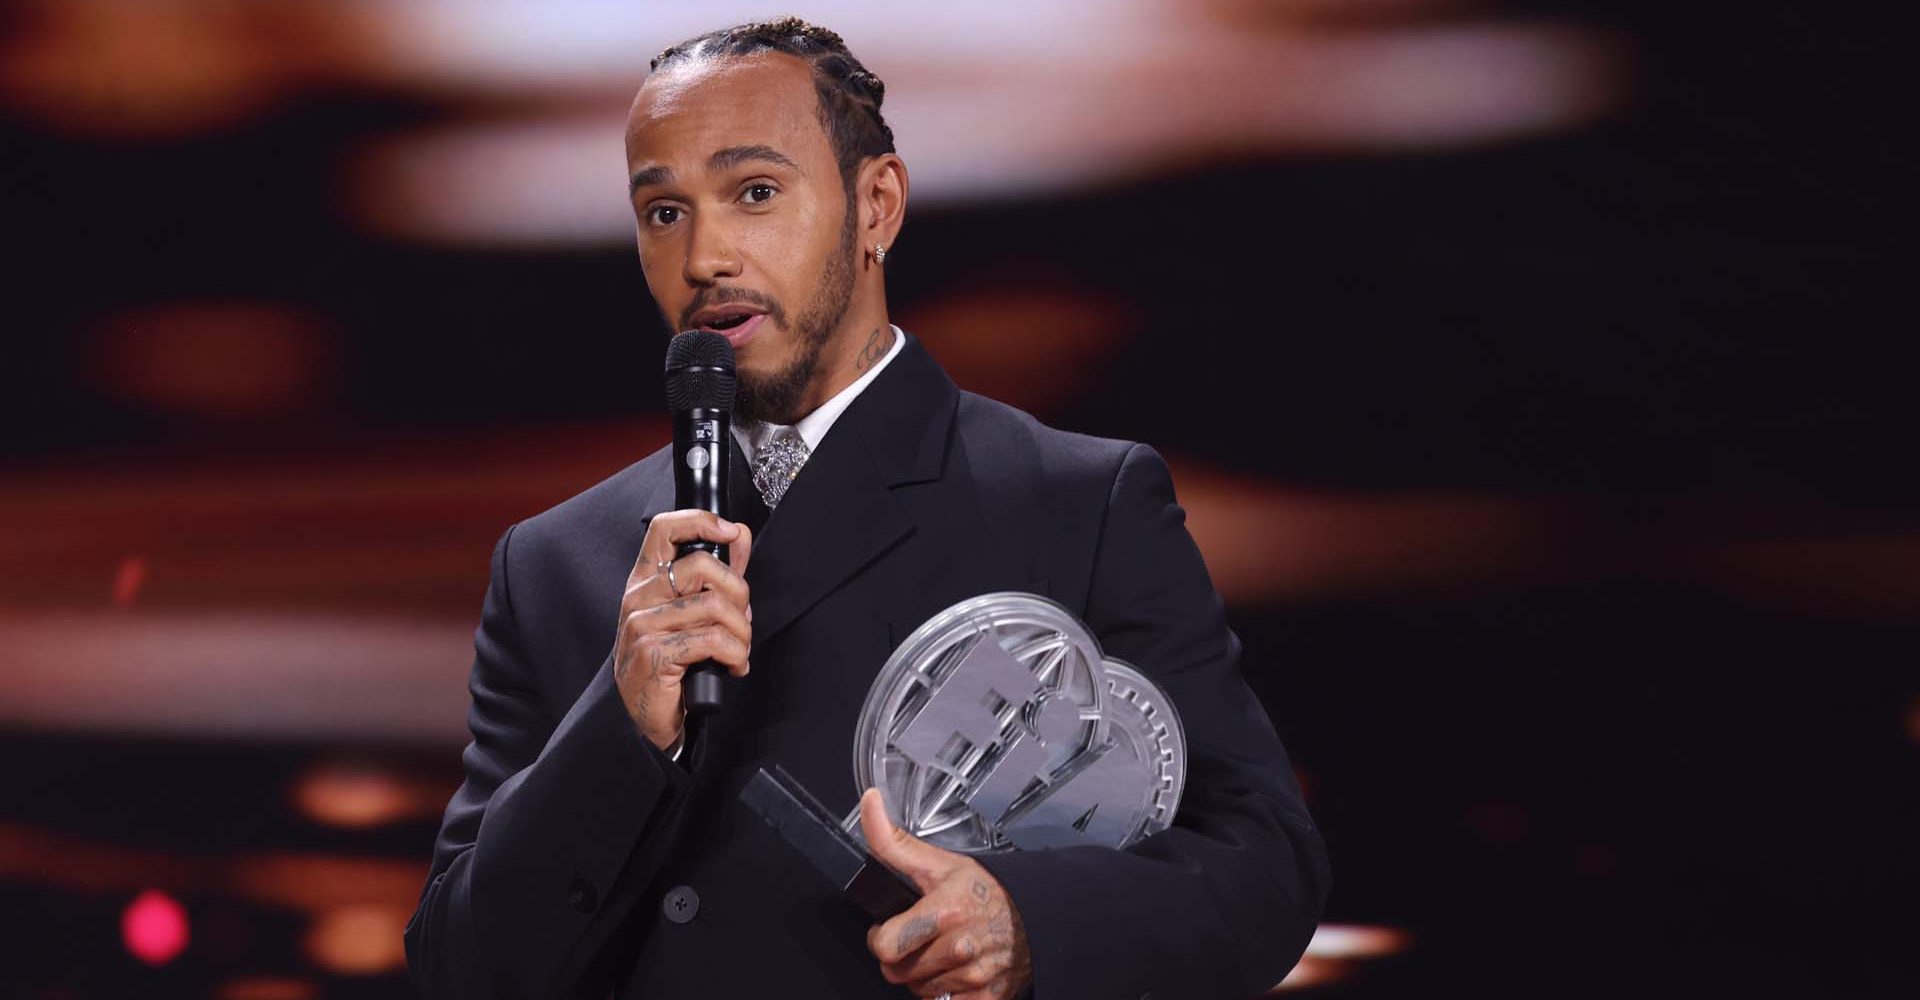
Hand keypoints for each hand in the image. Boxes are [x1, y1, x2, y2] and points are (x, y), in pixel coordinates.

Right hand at [613, 510, 752, 749]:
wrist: (645, 718)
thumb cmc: (670, 663)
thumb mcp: (692, 612)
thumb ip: (715, 574)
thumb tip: (739, 535)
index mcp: (645, 580)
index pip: (665, 529)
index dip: (701, 521)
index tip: (731, 533)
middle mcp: (639, 597)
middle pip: (705, 567)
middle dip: (740, 595)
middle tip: (741, 622)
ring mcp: (642, 625)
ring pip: (715, 606)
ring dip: (741, 633)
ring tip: (738, 650)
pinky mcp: (653, 654)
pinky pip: (713, 640)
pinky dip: (736, 655)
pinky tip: (733, 666)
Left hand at [861, 788, 1033, 998]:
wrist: (1037, 914)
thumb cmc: (986, 889)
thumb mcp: (939, 863)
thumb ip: (894, 841)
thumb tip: (869, 803)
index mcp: (945, 911)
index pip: (884, 946)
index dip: (880, 938)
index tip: (890, 929)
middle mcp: (960, 947)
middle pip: (897, 972)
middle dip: (901, 958)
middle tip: (919, 940)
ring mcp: (975, 977)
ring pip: (919, 992)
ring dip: (924, 976)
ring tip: (941, 953)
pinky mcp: (987, 998)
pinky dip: (947, 995)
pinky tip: (956, 973)